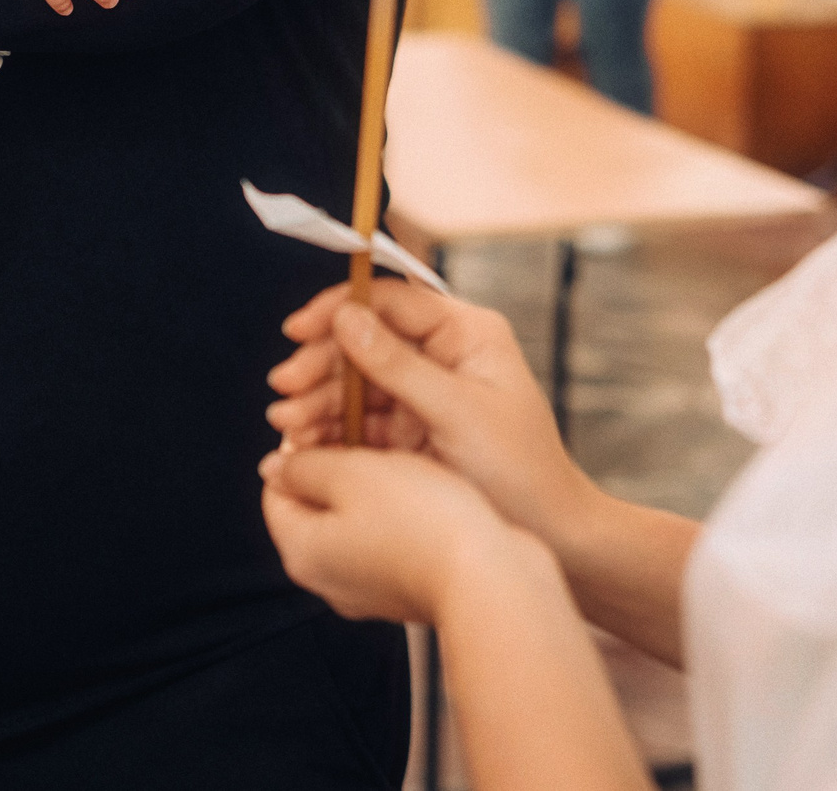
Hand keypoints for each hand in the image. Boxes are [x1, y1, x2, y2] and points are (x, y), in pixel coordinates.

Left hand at [259, 445, 545, 624]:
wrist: (492, 576)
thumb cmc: (423, 521)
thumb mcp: (352, 473)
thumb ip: (304, 466)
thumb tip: (274, 466)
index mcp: (302, 552)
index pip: (276, 489)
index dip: (300, 445)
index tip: (330, 417)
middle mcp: (329, 578)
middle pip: (315, 505)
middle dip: (337, 464)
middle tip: (369, 431)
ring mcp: (369, 588)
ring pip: (355, 519)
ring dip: (372, 484)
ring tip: (403, 455)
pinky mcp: (407, 587)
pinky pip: (389, 539)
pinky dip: (400, 511)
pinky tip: (428, 489)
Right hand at [266, 282, 596, 551]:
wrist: (553, 536)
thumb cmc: (520, 470)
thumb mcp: (457, 413)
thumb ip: (398, 365)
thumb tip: (346, 318)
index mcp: (467, 334)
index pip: (392, 300)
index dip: (340, 308)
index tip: (298, 330)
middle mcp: (444, 356)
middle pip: (365, 340)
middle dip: (321, 364)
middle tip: (284, 390)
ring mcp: (425, 395)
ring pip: (356, 383)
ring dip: (318, 400)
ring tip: (288, 427)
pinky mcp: (412, 433)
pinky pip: (361, 421)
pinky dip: (331, 431)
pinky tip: (304, 445)